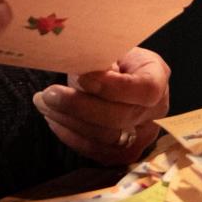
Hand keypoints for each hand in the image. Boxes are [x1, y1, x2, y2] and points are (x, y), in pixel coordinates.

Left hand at [33, 46, 170, 164]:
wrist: (114, 77)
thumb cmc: (110, 58)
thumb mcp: (108, 49)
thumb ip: (99, 60)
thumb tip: (79, 72)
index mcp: (158, 76)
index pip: (145, 89)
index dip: (112, 87)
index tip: (81, 77)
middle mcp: (157, 110)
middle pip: (121, 117)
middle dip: (80, 106)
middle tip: (49, 94)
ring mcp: (143, 135)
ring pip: (106, 138)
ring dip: (69, 121)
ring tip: (44, 103)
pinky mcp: (124, 153)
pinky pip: (96, 151)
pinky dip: (70, 136)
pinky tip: (53, 119)